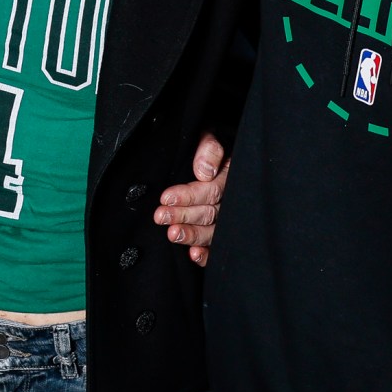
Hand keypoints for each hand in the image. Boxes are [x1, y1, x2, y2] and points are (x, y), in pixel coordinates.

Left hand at [154, 133, 230, 265]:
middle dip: (183, 216)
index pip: (210, 191)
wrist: (211, 153)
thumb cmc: (206, 146)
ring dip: (192, 236)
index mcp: (229, 177)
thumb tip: (204, 171)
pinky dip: (206, 255)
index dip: (188, 195)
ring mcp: (225, 219)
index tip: (166, 197)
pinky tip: (194, 255)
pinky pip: (216, 248)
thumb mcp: (209, 136)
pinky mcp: (219, 234)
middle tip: (161, 216)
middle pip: (209, 213)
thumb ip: (208, 149)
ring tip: (172, 234)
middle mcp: (230, 201)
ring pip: (212, 232)